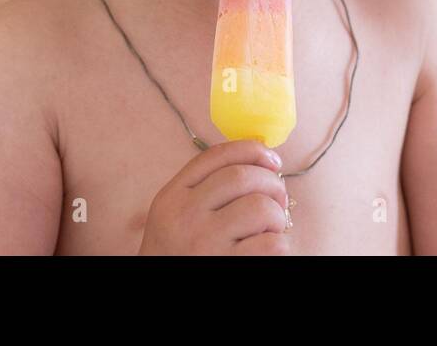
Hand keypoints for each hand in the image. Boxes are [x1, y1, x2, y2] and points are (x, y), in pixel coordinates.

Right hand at [137, 139, 291, 255]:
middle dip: (271, 182)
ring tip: (272, 227)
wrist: (157, 286)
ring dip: (277, 214)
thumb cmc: (177, 253)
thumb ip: (202, 189)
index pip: (216, 157)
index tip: (272, 160)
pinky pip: (270, 243)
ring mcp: (205, 241)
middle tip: (278, 198)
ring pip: (259, 207)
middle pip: (241, 176)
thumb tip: (258, 164)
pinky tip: (269, 247)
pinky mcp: (226, 265)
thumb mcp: (174, 215)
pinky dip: (280, 242)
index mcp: (173, 196)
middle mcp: (186, 215)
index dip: (251, 150)